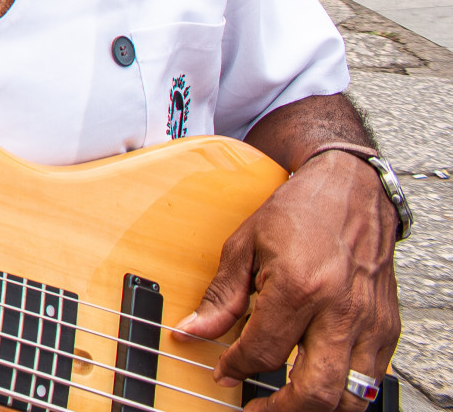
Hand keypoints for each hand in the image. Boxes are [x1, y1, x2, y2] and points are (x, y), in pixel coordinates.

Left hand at [176, 151, 398, 410]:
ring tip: (286, 402)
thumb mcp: (244, 245)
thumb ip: (221, 296)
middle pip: (316, 391)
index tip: (222, 372)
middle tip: (256, 408)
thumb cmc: (298, 211)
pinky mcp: (387, 327)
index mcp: (299, 287)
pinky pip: (371, 377)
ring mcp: (369, 322)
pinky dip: (345, 390)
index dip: (236, 368)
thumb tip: (192, 332)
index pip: (264, 352)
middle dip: (281, 410)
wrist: (350, 189)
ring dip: (317, 408)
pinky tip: (318, 381)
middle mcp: (340, 311)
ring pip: (352, 396)